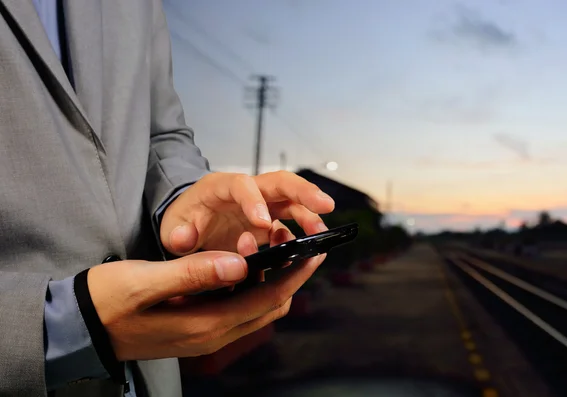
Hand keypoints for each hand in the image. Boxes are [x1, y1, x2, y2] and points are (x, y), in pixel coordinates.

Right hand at [87, 236, 324, 359]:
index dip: (294, 275)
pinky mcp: (198, 328)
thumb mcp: (145, 282)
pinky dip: (253, 288)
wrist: (81, 328)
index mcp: (204, 324)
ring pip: (256, 309)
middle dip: (291, 278)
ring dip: (273, 282)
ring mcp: (206, 334)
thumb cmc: (107, 301)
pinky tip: (248, 265)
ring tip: (279, 250)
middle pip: (269, 307)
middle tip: (303, 247)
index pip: (265, 299)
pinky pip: (239, 309)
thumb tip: (238, 263)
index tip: (314, 252)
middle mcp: (212, 334)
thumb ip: (192, 273)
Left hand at [159, 171, 334, 254]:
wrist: (190, 225)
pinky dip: (298, 238)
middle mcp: (247, 192)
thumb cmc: (183, 222)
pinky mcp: (270, 224)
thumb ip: (178, 234)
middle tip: (326, 205)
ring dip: (309, 216)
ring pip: (292, 203)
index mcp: (221, 187)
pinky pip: (289, 227)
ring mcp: (262, 206)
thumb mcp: (173, 229)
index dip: (254, 201)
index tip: (263, 224)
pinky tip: (301, 254)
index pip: (242, 186)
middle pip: (280, 183)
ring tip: (320, 235)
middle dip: (304, 192)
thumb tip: (185, 240)